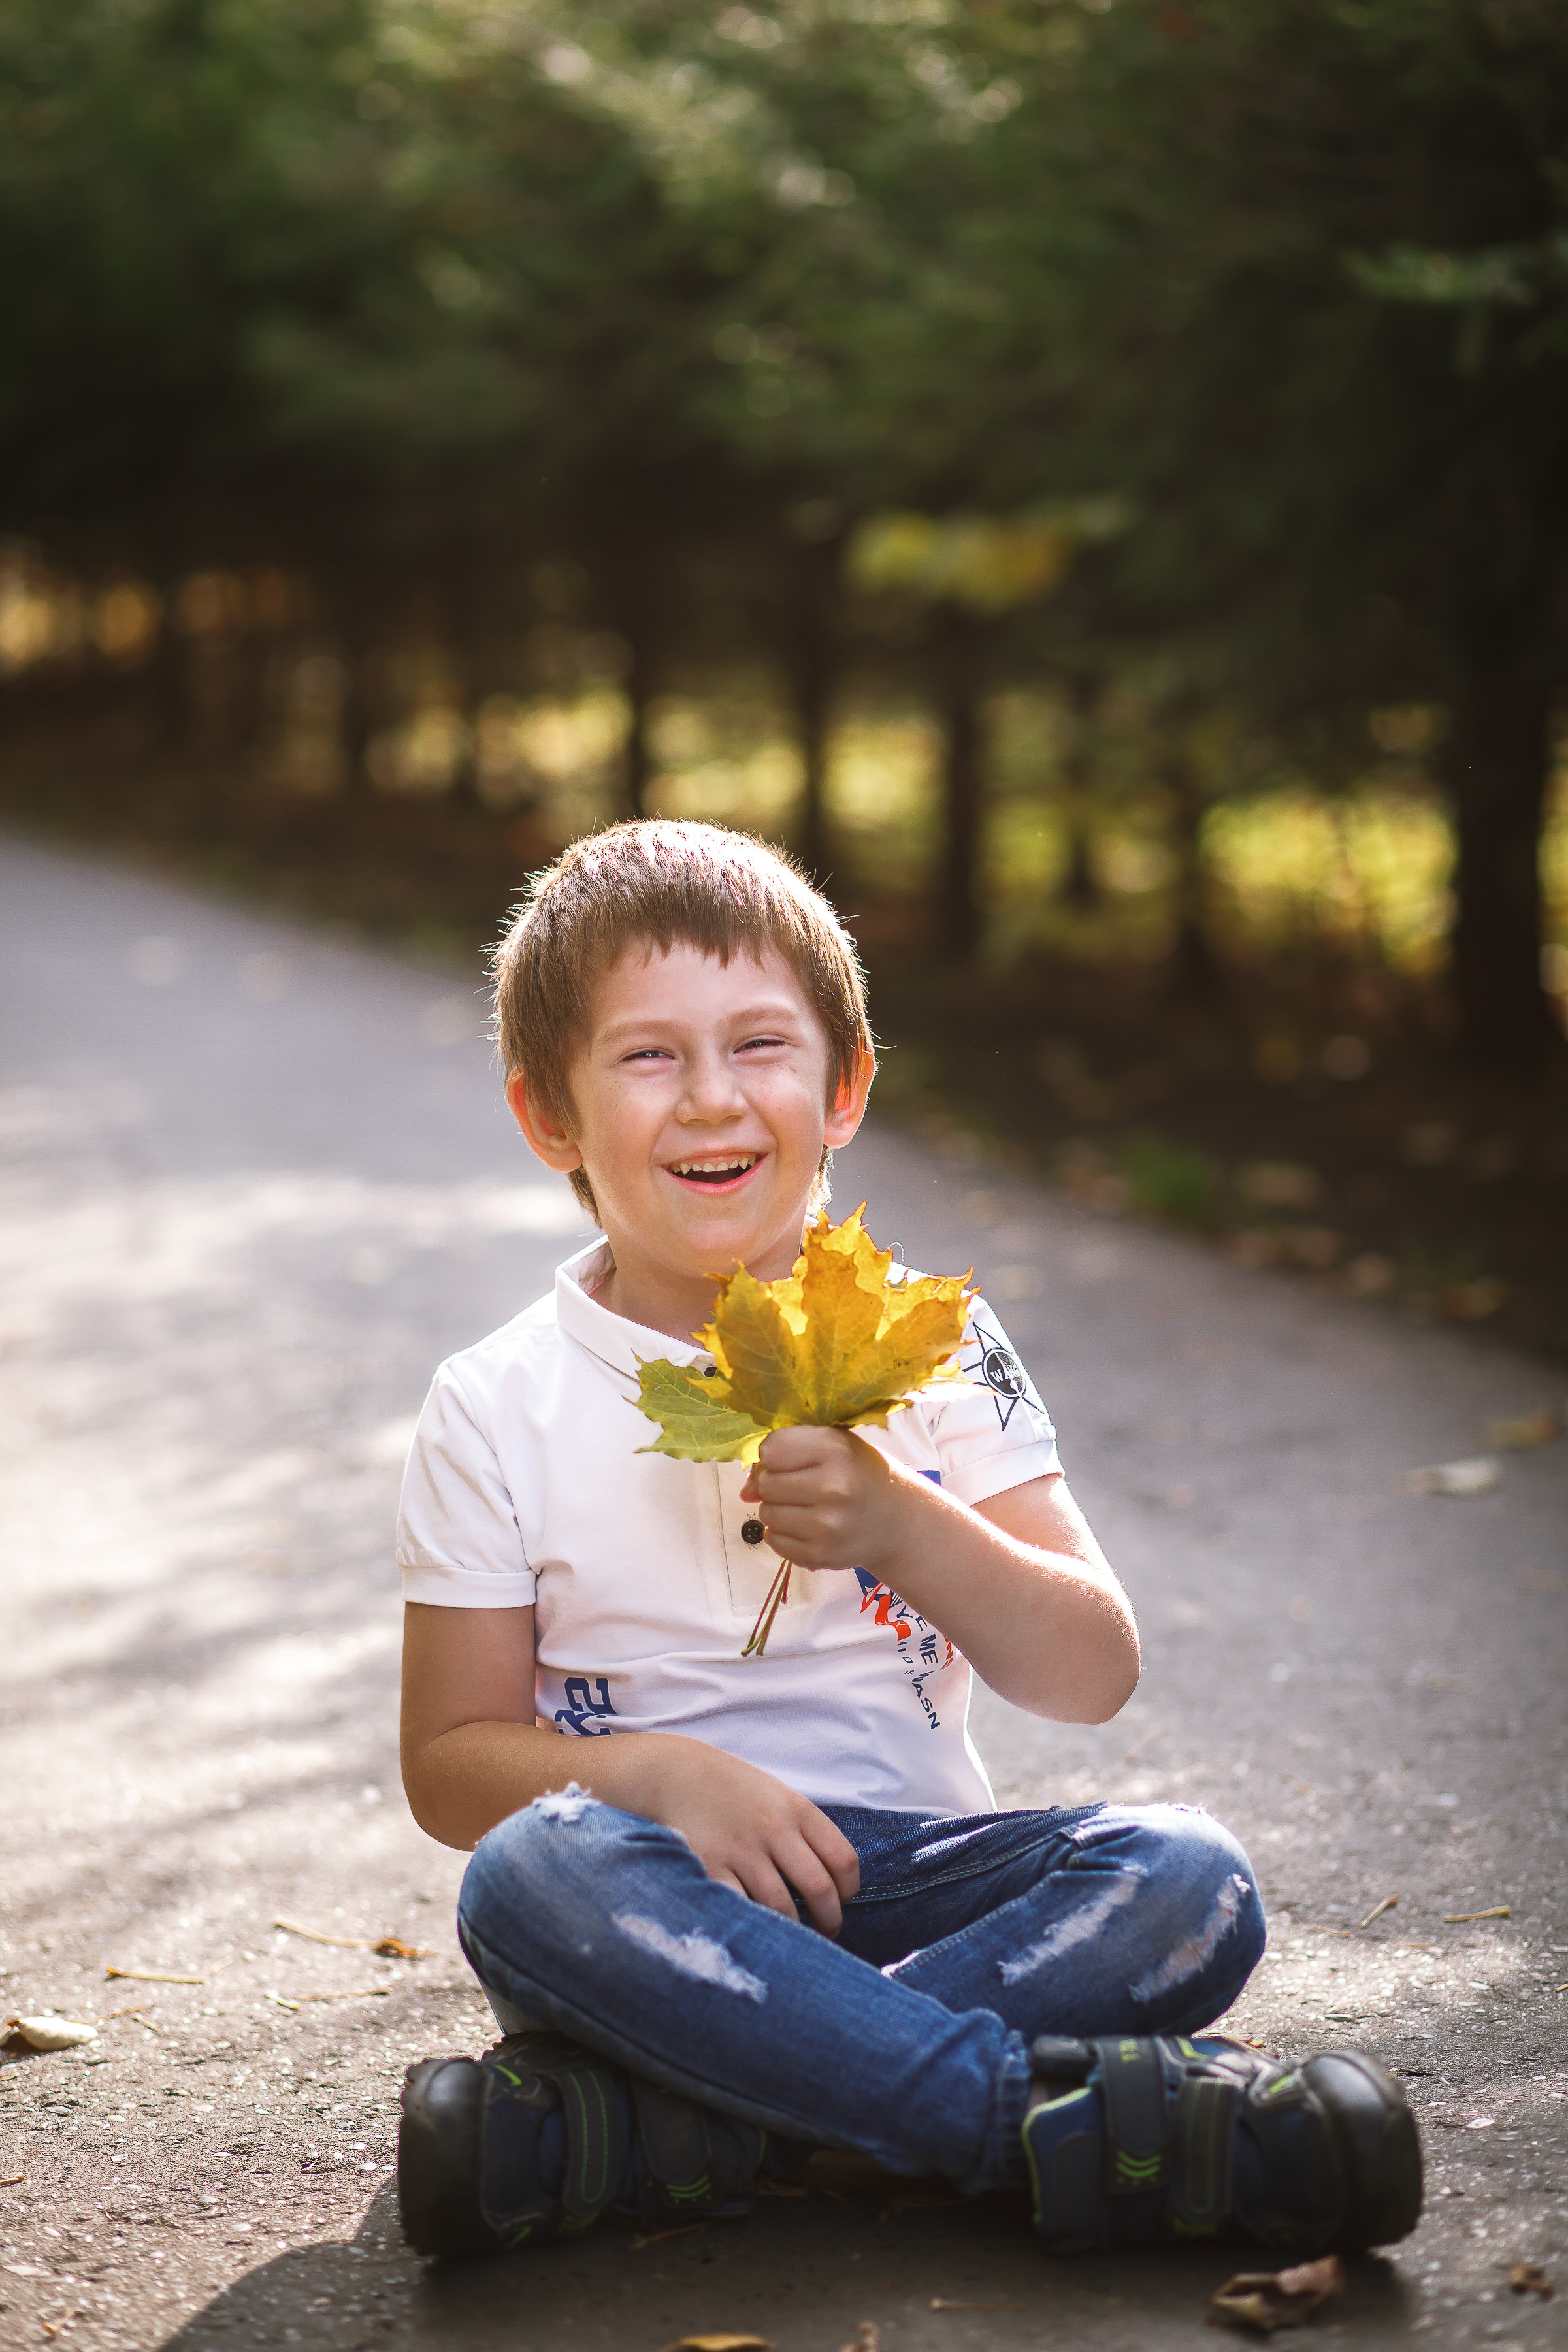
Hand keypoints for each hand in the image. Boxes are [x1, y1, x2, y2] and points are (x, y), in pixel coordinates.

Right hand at [644, 1739, 859, 1933]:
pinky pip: (740, 1908)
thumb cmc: (734, 1790)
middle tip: (825, 1931)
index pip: (844, 1859)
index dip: (849, 1889)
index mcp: (798, 1810)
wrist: (677, 1774)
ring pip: (782, 1908)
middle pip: (819, 1890)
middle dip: (829, 1921)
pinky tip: (755, 1929)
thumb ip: (805, 1831)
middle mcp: (774, 1829)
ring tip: (792, 1937)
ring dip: (792, 1932)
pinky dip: (751, 1925)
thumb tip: (834, 1880)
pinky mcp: (709, 1867)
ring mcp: (741, 1850)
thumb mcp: (778, 1796)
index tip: (843, 1899)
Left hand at [739, 1424, 909, 1574]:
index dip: (775, 1456)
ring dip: (779, 1510)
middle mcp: (832, 1486)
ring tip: (807, 1506)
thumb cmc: (858, 1473)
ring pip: (767, 1514)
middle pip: (767, 1484)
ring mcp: (826, 1525)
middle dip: (776, 1484)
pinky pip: (775, 1541)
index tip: (792, 1461)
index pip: (771, 1449)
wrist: (897, 1519)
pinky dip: (784, 1534)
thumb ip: (786, 1455)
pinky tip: (808, 1527)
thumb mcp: (832, 1446)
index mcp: (835, 1449)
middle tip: (801, 1486)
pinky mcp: (821, 1554)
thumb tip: (745, 1492)